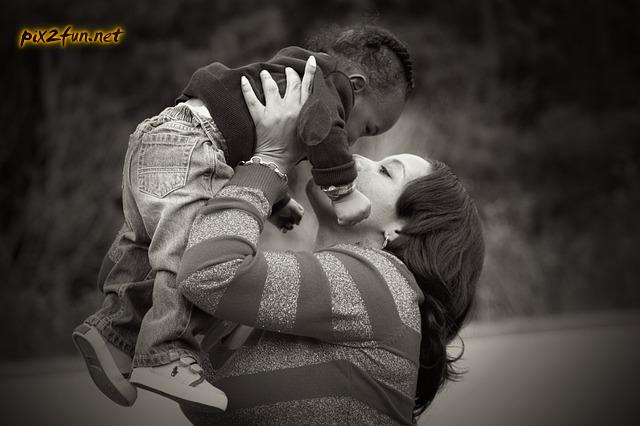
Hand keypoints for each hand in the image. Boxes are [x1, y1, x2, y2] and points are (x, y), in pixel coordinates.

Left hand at [241, 56, 316, 172]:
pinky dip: (246, 88)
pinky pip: (251, 99)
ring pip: (271, 87)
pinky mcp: (260, 118)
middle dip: (290, 73)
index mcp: (304, 112)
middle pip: (291, 83)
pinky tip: (243, 79)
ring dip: (268, 77)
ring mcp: (274, 112)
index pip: (309, 87)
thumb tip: (315, 108)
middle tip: (287, 69)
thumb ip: (312, 119)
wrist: (277, 161)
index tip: (311, 60)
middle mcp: (290, 109)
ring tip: (265, 72)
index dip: (310, 72)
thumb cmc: (295, 151)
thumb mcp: (310, 133)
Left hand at [268, 198, 304, 232]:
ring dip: (290, 227)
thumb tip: (297, 224)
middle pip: (295, 221)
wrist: (272, 204)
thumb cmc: (284, 205)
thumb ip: (300, 216)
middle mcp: (288, 214)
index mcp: (293, 208)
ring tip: (287, 224)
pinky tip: (284, 229)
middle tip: (291, 219)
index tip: (297, 212)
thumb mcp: (295, 209)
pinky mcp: (277, 223)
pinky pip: (283, 230)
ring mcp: (283, 219)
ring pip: (290, 226)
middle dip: (294, 221)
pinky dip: (284, 231)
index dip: (300, 214)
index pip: (300, 212)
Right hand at [332, 189, 371, 225]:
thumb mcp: (360, 199)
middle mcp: (362, 212)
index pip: (364, 216)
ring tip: (343, 210)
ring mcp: (354, 216)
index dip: (358, 214)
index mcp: (367, 207)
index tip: (353, 211)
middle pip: (358, 220)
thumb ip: (361, 208)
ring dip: (346, 218)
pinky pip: (342, 222)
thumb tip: (357, 216)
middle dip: (352, 217)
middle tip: (346, 210)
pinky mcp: (345, 218)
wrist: (340, 188)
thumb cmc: (348, 193)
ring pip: (350, 223)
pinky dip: (340, 218)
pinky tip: (339, 211)